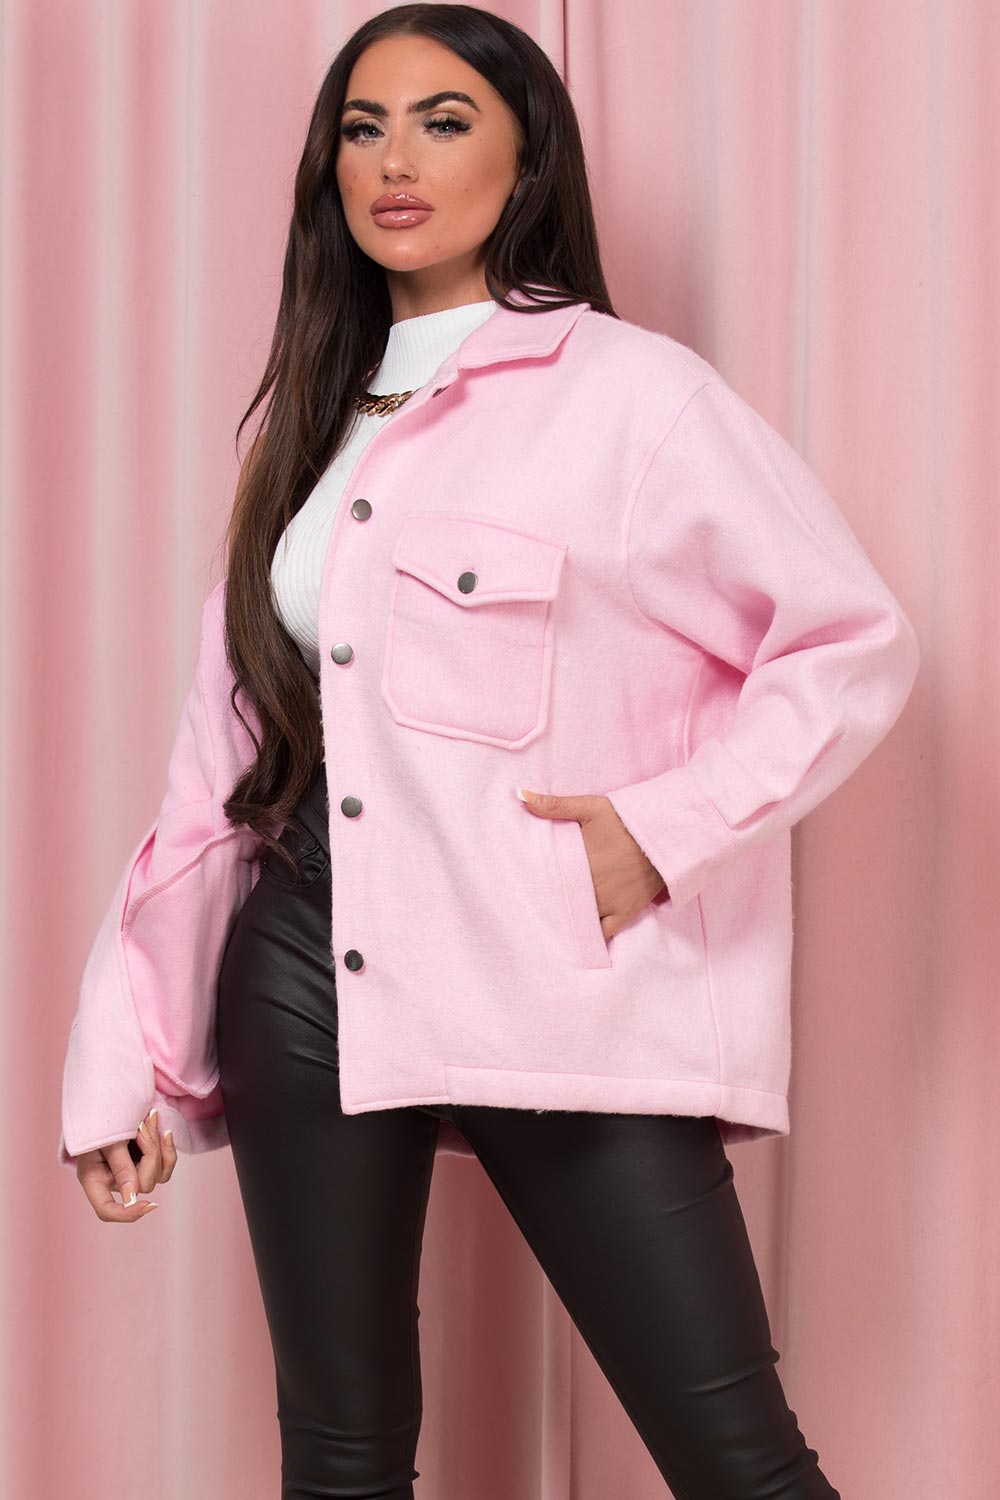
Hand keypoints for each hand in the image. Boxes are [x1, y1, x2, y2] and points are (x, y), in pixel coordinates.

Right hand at [76, 1107, 177, 1222]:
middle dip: (149, 1153)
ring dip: (158, 1146)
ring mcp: (133, 1172)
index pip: (107, 1210)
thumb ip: (120, 1165)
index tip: (149, 1205)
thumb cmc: (100, 1116)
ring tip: (149, 1118)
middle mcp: (114, 1180)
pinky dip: (167, 1148)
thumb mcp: (107, 1139)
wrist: (110, 1096)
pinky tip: (164, 1129)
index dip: (126, 1213)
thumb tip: (133, 1197)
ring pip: (158, 1175)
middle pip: (143, 1185)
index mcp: (94, 1178)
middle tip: (142, 1124)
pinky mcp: (147, 1161)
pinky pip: (166, 1165)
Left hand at [517, 788, 667, 938]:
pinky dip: (590, 936)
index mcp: (578, 864)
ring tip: (552, 919)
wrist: (666, 833)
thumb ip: (555, 805)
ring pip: (578, 920)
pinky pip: (603, 933)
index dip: (534, 885)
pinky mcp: (625, 913)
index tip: (522, 886)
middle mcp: (591, 889)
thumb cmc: (626, 819)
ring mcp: (608, 904)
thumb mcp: (590, 807)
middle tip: (532, 904)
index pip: (546, 881)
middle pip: (561, 903)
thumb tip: (521, 795)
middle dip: (548, 903)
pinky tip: (578, 936)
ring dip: (567, 919)